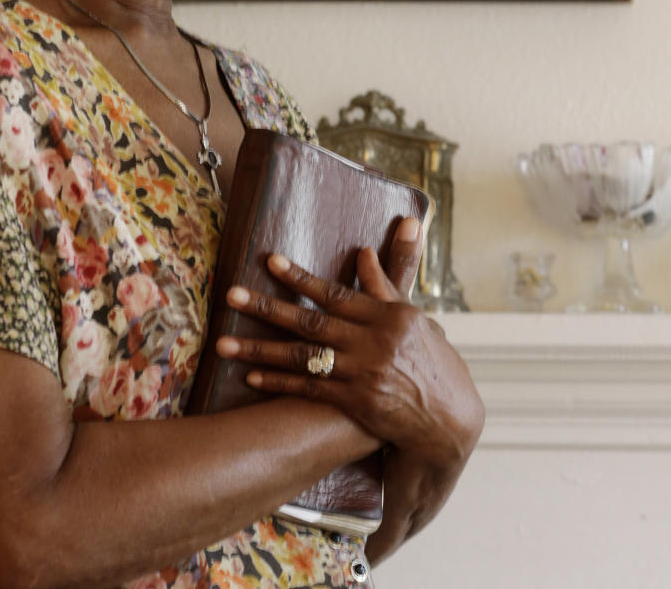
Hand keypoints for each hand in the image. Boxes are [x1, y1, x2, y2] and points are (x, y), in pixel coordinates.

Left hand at [218, 218, 483, 469]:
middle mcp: (374, 342)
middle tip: (231, 293)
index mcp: (389, 316)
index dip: (301, 278)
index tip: (270, 261)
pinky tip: (250, 375)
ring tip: (223, 342)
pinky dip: (278, 381)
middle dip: (267, 307)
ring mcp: (363, 374)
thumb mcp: (412, 319)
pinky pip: (309, 389)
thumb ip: (383, 286)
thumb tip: (362, 250)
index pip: (336, 292)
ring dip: (259, 348)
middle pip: (310, 322)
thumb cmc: (431, 361)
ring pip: (302, 357)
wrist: (447, 419)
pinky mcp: (355, 403)